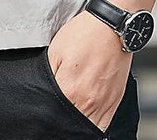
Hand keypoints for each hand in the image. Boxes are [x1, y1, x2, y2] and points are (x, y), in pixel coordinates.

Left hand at [45, 9, 131, 133]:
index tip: (43, 115)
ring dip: (77, 124)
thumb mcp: (54, 51)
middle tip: (54, 115)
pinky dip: (93, 125)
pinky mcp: (115, 102)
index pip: (54, 116)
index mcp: (70, 91)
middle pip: (71, 126)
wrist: (112, 27)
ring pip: (89, 129)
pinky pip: (104, 126)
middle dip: (60, 122)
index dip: (46, 116)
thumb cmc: (84, 34)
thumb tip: (41, 95)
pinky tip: (84, 116)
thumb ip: (47, 77)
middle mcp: (89, 102)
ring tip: (69, 113)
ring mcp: (105, 105)